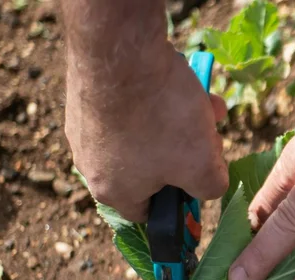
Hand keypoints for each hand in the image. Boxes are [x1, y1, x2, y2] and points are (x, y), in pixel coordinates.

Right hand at [64, 44, 228, 222]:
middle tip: (210, 137)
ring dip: (180, 122)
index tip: (201, 181)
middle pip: (152, 169)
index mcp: (113, 190)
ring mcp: (84, 126)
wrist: (121, 50)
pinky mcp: (85, 94)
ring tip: (206, 105)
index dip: (180, 202)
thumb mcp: (202, 165)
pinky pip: (130, 105)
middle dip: (187, 153)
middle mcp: (89, 163)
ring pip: (146, 133)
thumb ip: (210, 188)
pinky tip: (182, 81)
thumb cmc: (162, 119)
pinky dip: (157, 98)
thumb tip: (207, 186)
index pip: (149, 213)